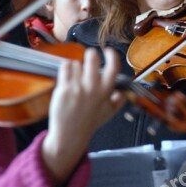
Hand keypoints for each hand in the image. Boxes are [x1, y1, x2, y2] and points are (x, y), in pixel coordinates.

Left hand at [42, 48, 124, 185]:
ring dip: (76, 67)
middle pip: (92, 57)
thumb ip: (118, 101)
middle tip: (89, 57)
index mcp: (106, 92)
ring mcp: (77, 88)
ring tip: (76, 77)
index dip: (112, 55)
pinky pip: (65, 67)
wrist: (69, 135)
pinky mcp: (63, 89)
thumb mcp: (108, 113)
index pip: (113, 67)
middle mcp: (92, 88)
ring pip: (76, 63)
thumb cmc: (89, 122)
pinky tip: (68, 76)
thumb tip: (122, 91)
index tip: (108, 51)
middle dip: (90, 54)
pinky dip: (66, 69)